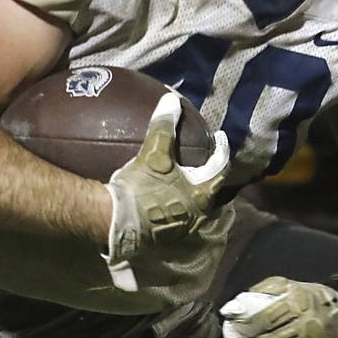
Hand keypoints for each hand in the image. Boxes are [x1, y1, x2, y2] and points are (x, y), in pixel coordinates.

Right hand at [103, 92, 228, 290]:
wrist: (115, 224)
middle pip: (213, 197)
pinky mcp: (159, 236)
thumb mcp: (153, 155)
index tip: (220, 139)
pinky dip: (172, 206)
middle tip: (206, 167)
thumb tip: (171, 100)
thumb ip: (164, 127)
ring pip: (194, 210)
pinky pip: (173, 218)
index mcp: (201, 197)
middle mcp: (195, 217)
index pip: (221, 171)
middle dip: (212, 183)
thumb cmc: (140, 190)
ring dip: (192, 196)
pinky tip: (157, 200)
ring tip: (183, 183)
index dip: (221, 152)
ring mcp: (178, 229)